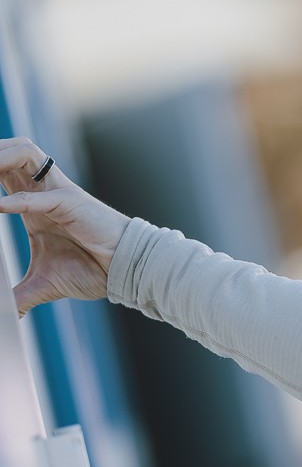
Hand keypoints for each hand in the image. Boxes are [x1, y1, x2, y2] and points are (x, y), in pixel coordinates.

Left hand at [0, 137, 129, 316]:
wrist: (125, 270)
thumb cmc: (92, 270)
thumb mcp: (44, 284)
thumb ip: (19, 296)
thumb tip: (7, 316)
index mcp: (32, 203)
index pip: (0, 171)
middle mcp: (43, 190)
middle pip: (11, 151)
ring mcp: (58, 194)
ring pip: (26, 154)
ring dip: (1, 158)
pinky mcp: (73, 204)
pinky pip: (43, 195)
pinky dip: (20, 200)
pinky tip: (0, 207)